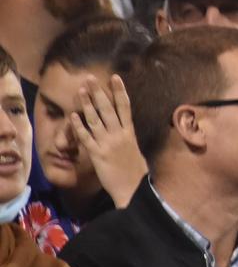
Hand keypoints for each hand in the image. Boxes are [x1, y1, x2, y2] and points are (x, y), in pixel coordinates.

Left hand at [72, 74, 147, 208]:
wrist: (133, 188)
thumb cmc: (136, 172)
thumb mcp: (134, 149)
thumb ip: (127, 137)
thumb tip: (123, 129)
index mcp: (129, 132)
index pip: (125, 106)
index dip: (119, 91)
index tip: (115, 77)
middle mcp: (119, 134)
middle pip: (108, 108)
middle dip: (99, 92)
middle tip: (90, 78)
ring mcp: (107, 143)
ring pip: (95, 119)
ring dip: (87, 104)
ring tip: (80, 91)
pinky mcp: (97, 154)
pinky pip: (86, 137)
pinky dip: (79, 126)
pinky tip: (72, 116)